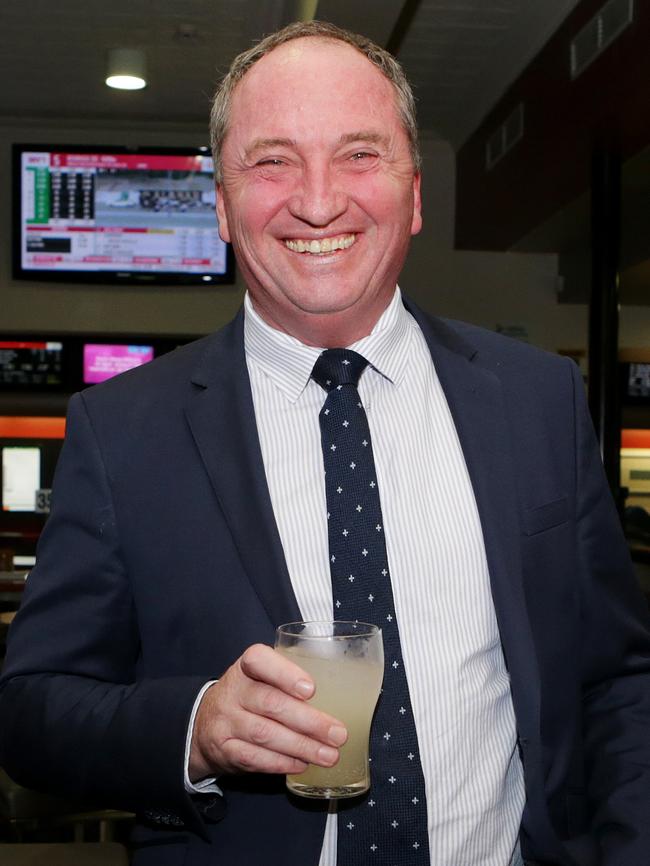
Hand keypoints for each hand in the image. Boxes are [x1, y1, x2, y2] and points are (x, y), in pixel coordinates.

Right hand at [189, 644, 347, 781]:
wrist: (204, 723)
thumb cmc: (248, 696)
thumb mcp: (261, 678)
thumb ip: (289, 680)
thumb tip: (341, 695)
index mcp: (246, 667)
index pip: (259, 660)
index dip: (285, 674)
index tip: (311, 689)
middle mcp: (233, 691)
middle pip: (271, 703)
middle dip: (309, 721)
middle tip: (338, 733)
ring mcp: (226, 721)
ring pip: (265, 734)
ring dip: (301, 747)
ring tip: (328, 755)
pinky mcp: (224, 749)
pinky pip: (255, 758)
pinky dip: (282, 763)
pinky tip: (302, 764)